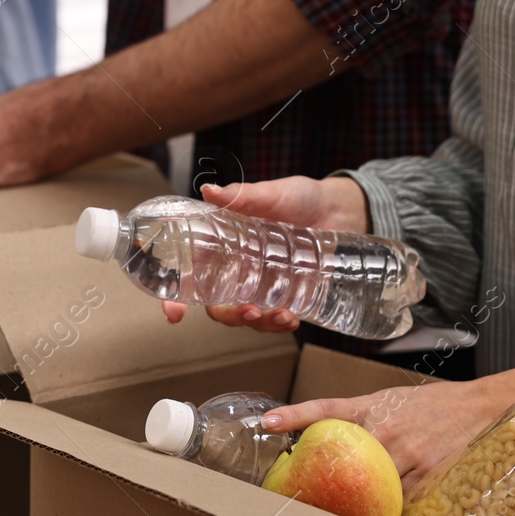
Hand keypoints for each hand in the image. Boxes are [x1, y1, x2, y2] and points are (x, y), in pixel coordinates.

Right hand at [161, 175, 371, 332]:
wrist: (340, 210)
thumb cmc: (301, 198)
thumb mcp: (272, 194)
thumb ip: (242, 196)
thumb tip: (210, 191)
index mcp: (223, 247)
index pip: (190, 275)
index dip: (176, 298)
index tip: (174, 314)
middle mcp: (238, 270)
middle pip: (217, 305)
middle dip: (228, 316)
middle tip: (248, 312)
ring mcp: (262, 286)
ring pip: (246, 316)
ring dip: (259, 322)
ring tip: (280, 316)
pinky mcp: (287, 296)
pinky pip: (276, 319)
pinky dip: (281, 323)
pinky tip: (292, 318)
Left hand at [260, 355, 514, 493]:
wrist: (483, 406)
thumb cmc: (432, 405)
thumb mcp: (390, 400)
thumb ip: (356, 417)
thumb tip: (317, 436)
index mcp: (372, 407)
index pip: (325, 408)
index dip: (294, 414)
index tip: (266, 421)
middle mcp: (385, 429)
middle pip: (345, 463)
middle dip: (324, 484)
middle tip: (301, 501)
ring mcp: (407, 455)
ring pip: (371, 490)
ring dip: (356, 507)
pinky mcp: (429, 477)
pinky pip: (400, 504)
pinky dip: (388, 514)